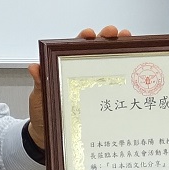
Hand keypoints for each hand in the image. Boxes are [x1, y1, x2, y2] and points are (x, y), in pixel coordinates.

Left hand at [24, 26, 131, 151]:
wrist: (48, 136)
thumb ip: (40, 83)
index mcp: (66, 67)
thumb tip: (35, 69)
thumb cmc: (43, 113)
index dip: (85, 37)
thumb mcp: (40, 97)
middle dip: (109, 39)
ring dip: (121, 54)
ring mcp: (93, 85)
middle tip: (116, 34)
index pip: (77, 47)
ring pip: (109, 65)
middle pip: (98, 51)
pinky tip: (133, 74)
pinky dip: (125, 78)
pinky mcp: (101, 99)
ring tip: (128, 48)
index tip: (89, 34)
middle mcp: (82, 73)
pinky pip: (114, 86)